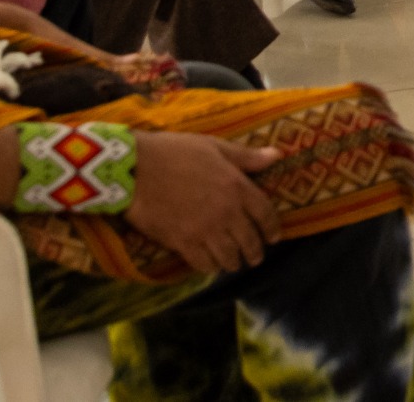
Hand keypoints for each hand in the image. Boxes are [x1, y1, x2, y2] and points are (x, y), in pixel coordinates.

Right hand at [124, 132, 283, 273]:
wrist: (136, 167)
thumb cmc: (175, 152)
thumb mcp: (214, 147)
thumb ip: (246, 157)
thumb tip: (277, 156)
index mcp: (237, 186)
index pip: (265, 214)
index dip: (272, 228)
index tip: (274, 237)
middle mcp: (226, 212)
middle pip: (249, 241)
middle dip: (255, 252)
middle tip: (255, 257)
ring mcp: (205, 230)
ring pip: (229, 257)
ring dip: (233, 262)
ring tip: (233, 262)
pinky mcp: (183, 243)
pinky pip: (204, 264)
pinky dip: (210, 266)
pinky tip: (210, 263)